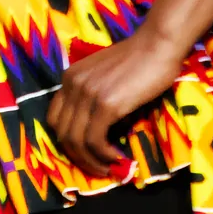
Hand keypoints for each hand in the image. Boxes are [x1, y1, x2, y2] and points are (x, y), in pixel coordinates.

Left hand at [45, 29, 188, 175]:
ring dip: (90, 161)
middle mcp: (73, 85)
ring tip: (107, 169)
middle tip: (96, 167)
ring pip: (76, 141)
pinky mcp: (106, 104)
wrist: (158, 44)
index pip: (54, 118)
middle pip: (62, 133)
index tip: (84, 152)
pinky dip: (103, 155)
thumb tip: (98, 128)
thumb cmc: (140, 58)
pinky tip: (117, 158)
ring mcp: (88, 95)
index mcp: (70, 78)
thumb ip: (93, 95)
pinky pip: (95, 140)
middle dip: (78, 156)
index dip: (67, 141)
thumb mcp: (105, 75)